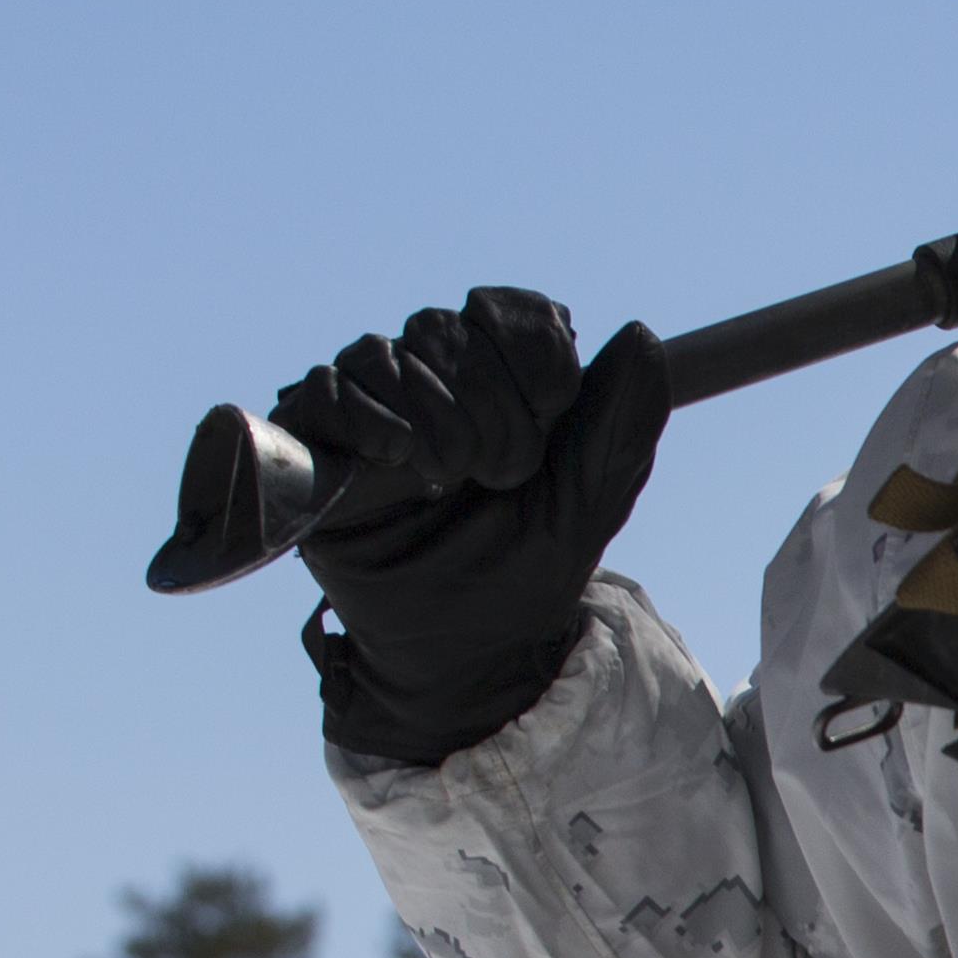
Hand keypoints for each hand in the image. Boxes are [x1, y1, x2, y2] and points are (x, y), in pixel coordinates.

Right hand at [269, 288, 671, 762]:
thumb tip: (642, 334)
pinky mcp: (315, 438)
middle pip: (447, 327)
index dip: (534, 352)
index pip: (511, 312)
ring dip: (431, 419)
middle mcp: (433, 379)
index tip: (553, 407)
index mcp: (502, 380)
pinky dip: (367, 418)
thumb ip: (622, 421)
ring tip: (446, 481)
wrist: (467, 645)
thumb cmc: (527, 571)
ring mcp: (371, 405)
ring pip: (387, 352)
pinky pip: (327, 387)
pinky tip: (394, 458)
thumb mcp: (590, 499)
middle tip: (499, 474)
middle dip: (486, 402)